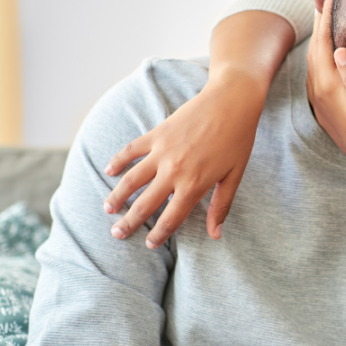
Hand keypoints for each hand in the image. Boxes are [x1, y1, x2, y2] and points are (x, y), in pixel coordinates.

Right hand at [103, 72, 265, 247]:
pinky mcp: (157, 134)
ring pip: (131, 180)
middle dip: (129, 222)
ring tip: (107, 209)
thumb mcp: (235, 175)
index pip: (171, 218)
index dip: (159, 234)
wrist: (232, 101)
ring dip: (117, 196)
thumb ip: (221, 206)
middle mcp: (174, 171)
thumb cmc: (238, 139)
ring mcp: (162, 151)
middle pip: (145, 204)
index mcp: (194, 185)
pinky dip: (118, 161)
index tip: (149, 245)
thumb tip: (216, 234)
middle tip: (116, 234)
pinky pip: (131, 150)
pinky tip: (109, 170)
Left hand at [306, 0, 345, 242]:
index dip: (326, 15)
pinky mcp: (323, 105)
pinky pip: (316, 70)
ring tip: (326, 16)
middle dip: (319, 20)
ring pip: (314, 58)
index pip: (323, 41)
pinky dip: (320, 52)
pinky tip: (329, 49)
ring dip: (319, 36)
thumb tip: (339, 49)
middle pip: (314, 46)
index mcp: (328, 86)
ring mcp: (319, 98)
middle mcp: (318, 90)